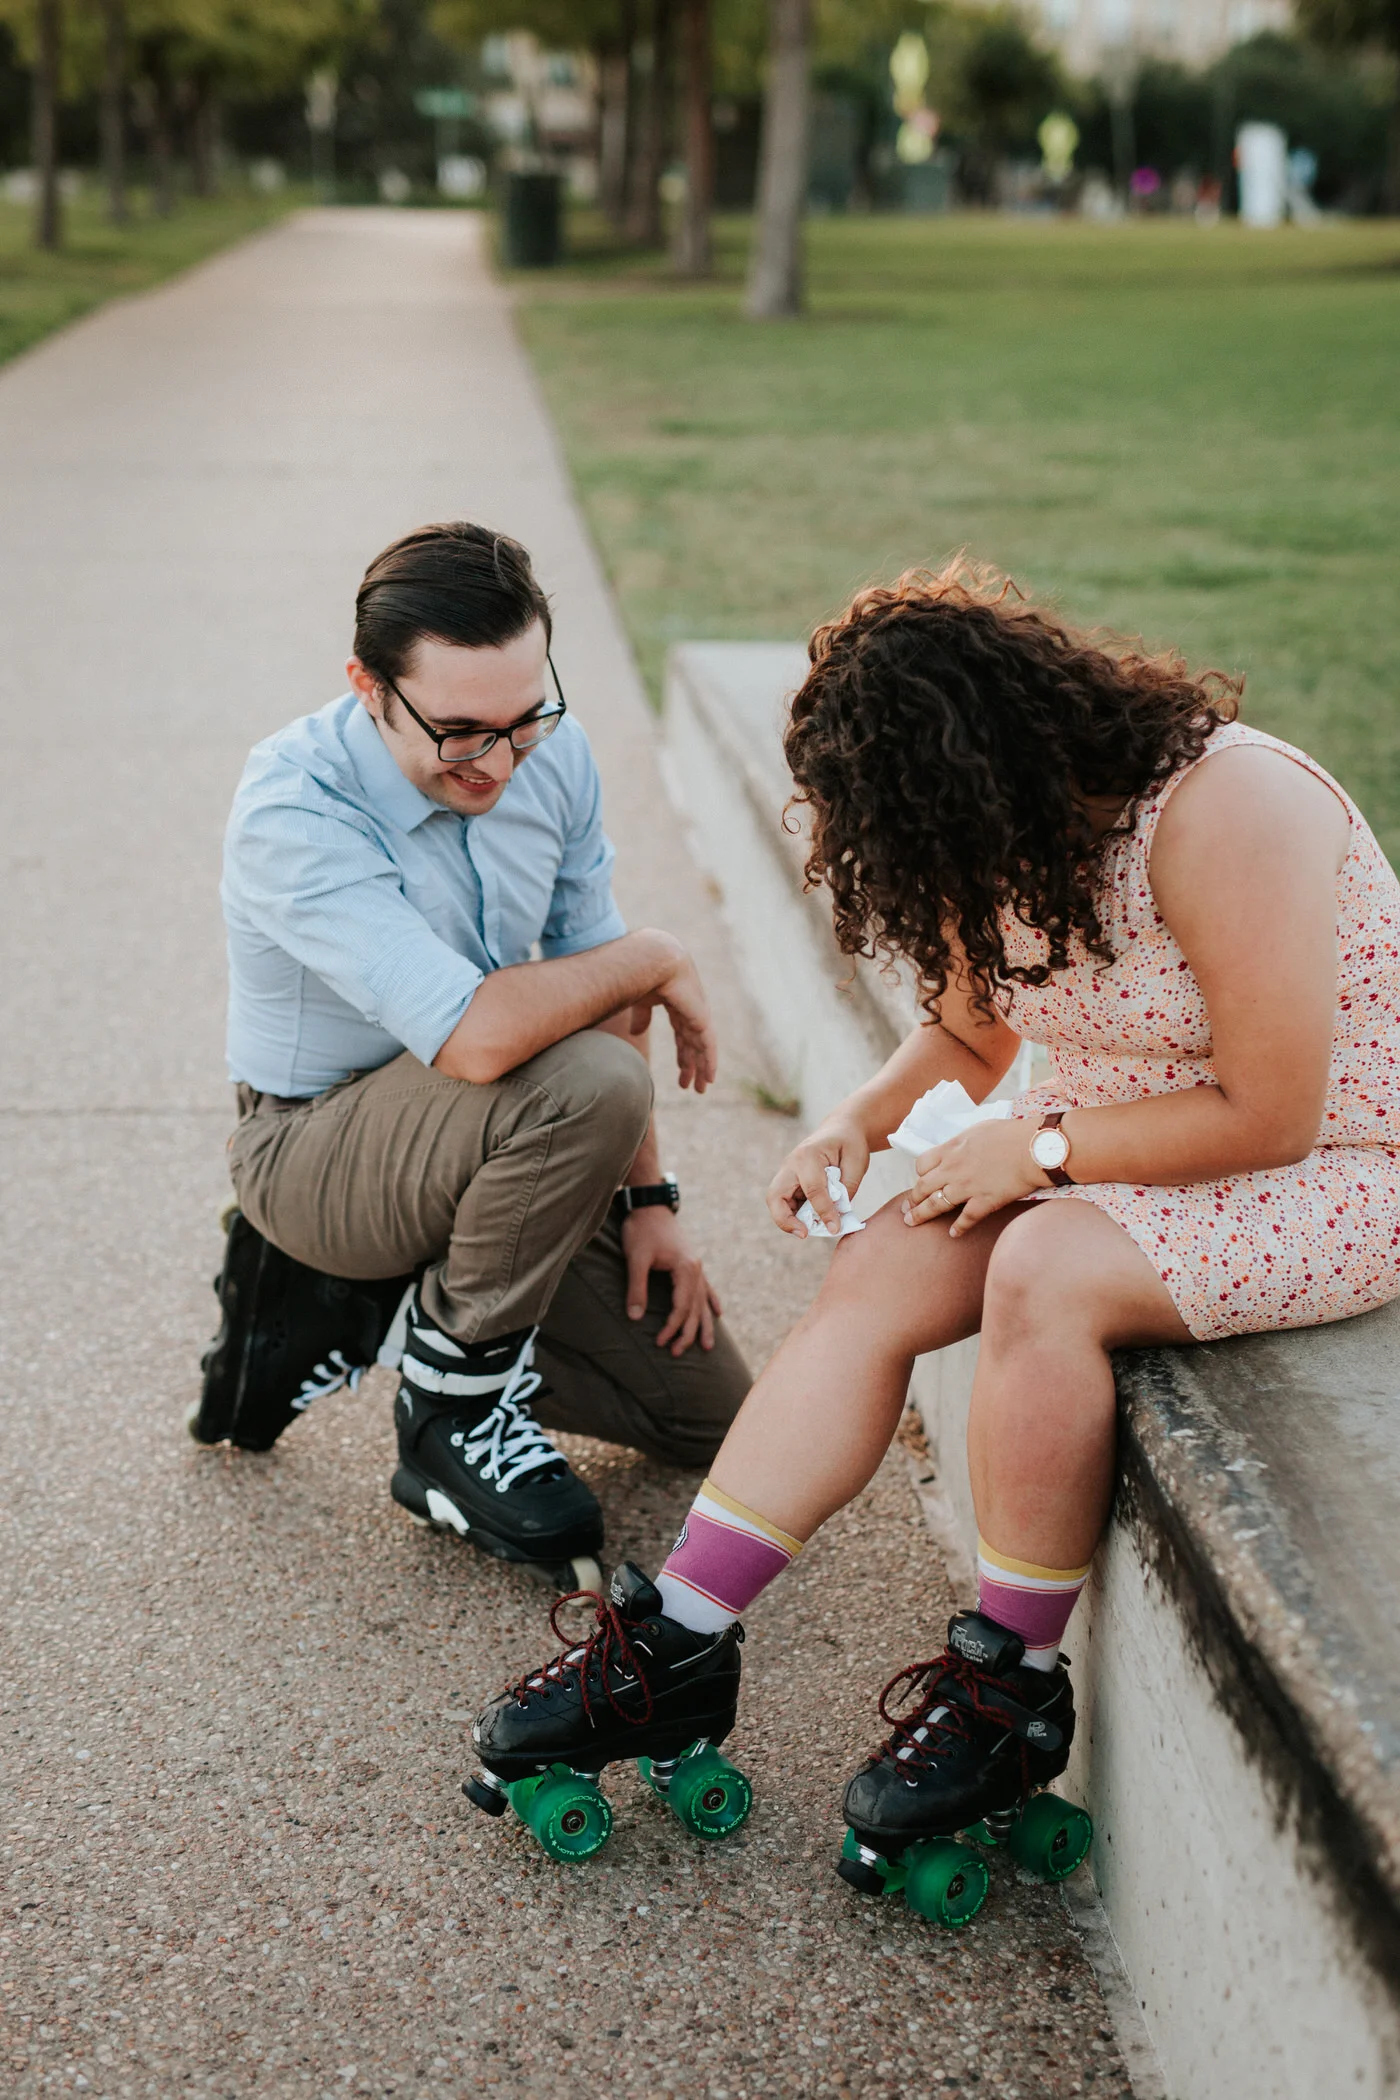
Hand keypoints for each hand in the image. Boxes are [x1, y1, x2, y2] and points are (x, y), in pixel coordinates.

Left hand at [622, 1208, 721, 1354]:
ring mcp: (696, 1265)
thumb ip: (636, 1288)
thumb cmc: (641, 1229)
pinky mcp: (691, 1262)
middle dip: (687, 1333)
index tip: (660, 1342)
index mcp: (686, 1268)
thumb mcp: (636, 1258)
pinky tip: (718, 1313)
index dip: (672, 1327)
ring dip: (703, 1324)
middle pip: (695, 1308)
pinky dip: (711, 1301)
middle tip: (677, 1353)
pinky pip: (705, 1287)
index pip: (681, 1307)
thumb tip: (635, 1318)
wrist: (649, 1203)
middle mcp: (696, 1269)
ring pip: (703, 1301)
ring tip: (707, 1347)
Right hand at [641, 949, 717, 1094]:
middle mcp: (691, 1009)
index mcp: (677, 1003)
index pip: (682, 1034)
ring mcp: (698, 1013)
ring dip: (702, 1068)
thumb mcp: (640, 1001)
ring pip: (702, 1048)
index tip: (682, 1073)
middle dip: (692, 1065)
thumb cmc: (641, 974)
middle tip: (692, 1087)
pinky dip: (710, 1062)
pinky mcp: (701, 1017)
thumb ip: (641, 1017)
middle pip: (693, 1044)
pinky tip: (710, 1078)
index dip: (682, 1054)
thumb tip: (636, 1033)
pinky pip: (708, 1045)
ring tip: (701, 1089)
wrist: (652, 960)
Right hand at [766, 1116, 870, 1237]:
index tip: (835, 1228)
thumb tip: (837, 1215)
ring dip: (789, 1219)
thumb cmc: (850, 1143)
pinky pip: (784, 1202)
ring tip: (810, 1230)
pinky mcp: (789, 1182)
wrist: (841, 1129)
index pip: (813, 1189)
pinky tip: (813, 1220)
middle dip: (785, 1219)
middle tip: (804, 1234)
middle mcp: (791, 1164)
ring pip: (776, 1201)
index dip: (824, 1211)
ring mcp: (787, 1173)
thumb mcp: (856, 1162)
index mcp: (808, 1154)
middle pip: (775, 1196)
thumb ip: (847, 1188)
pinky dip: (795, 1215)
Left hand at [902, 1117, 1047, 1236]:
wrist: (1033, 1147)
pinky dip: (958, 1228)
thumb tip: (961, 1147)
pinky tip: (953, 1234)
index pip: (922, 1164)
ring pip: (936, 1204)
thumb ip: (964, 1142)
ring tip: (912, 1223)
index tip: (921, 1181)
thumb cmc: (1011, 1134)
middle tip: (906, 1209)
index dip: (919, 1175)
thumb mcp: (979, 1129)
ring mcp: (967, 1187)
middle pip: (922, 1187)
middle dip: (912, 1200)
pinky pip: (965, 1219)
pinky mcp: (984, 1201)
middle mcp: (953, 1169)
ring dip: (921, 1215)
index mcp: (951, 1149)